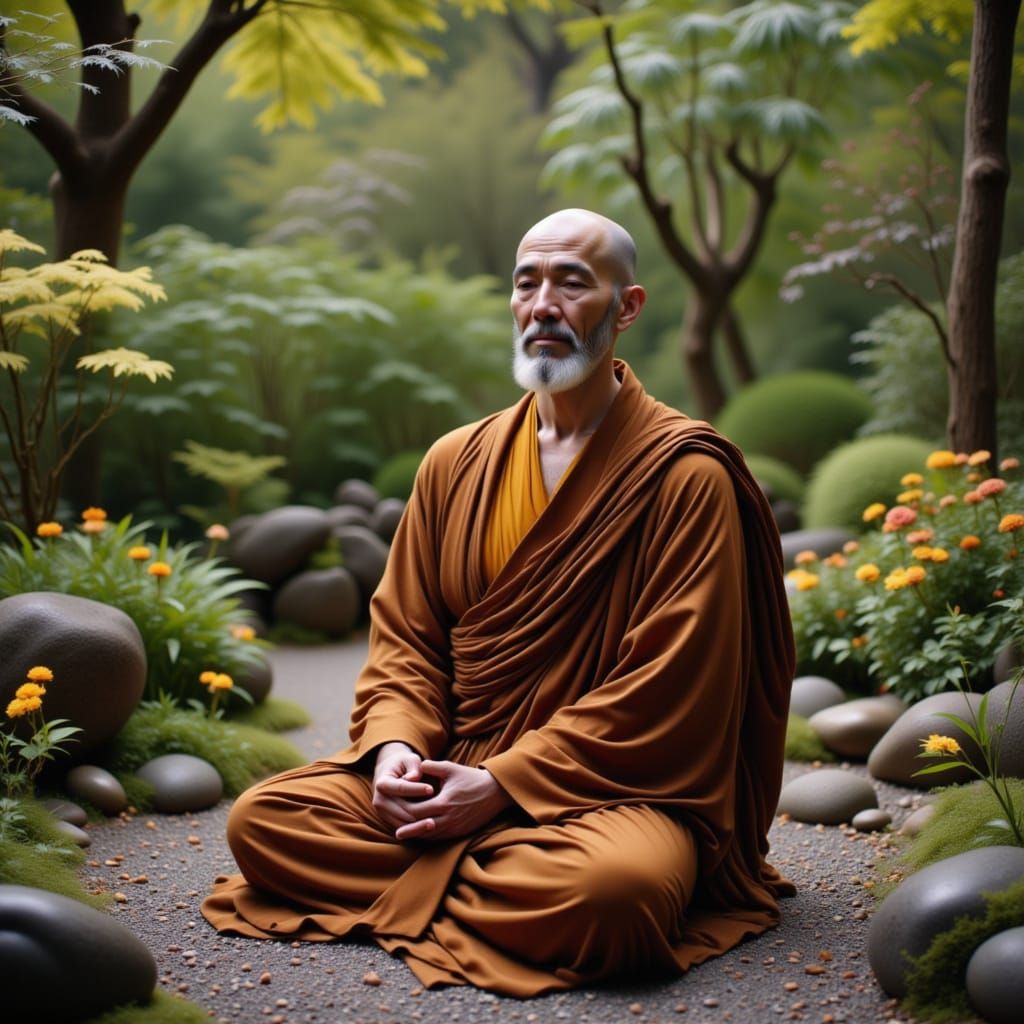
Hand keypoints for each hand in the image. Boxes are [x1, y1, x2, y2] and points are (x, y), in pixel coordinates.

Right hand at [372, 741, 432, 831]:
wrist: (392, 774)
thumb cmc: (404, 764)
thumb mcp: (409, 759)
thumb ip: (413, 766)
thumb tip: (414, 778)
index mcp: (382, 783)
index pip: (400, 787)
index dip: (416, 789)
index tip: (431, 789)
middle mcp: (379, 800)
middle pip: (401, 809)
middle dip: (420, 810)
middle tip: (439, 810)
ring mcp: (383, 813)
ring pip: (402, 823)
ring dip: (419, 824)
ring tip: (436, 822)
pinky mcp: (389, 821)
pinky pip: (404, 829)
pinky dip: (416, 829)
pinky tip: (431, 827)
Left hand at [394, 759, 511, 841]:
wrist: (495, 792)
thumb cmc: (471, 778)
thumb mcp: (450, 768)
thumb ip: (431, 766)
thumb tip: (414, 766)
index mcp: (444, 802)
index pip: (417, 811)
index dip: (405, 810)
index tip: (394, 808)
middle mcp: (448, 818)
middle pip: (421, 827)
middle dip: (407, 826)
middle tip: (392, 826)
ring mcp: (454, 828)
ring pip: (429, 836)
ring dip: (416, 835)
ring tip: (401, 834)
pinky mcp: (460, 833)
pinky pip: (440, 838)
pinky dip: (428, 836)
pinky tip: (420, 834)